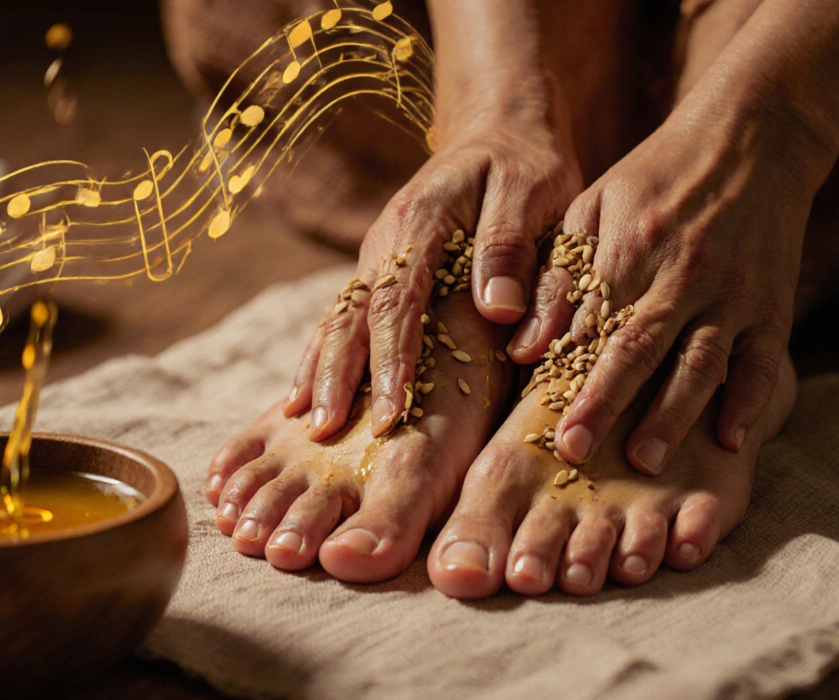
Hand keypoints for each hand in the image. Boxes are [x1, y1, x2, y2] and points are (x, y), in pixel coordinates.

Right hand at [284, 107, 581, 438]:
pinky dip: (322, 354)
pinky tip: (308, 394)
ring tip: (305, 425)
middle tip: (326, 431)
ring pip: (337, 318)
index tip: (392, 413)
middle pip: (351, 316)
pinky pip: (342, 316)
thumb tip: (498, 309)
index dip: (391, 360)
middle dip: (336, 376)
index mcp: (420, 222)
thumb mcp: (533, 189)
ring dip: (320, 370)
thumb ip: (511, 245)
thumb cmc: (523, 163)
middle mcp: (385, 241)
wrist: (498, 128)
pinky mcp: (379, 268)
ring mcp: (375, 255)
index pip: (397, 301)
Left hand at [515, 93, 825, 472]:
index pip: (593, 326)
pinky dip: (751, 401)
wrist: (749, 137)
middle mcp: (682, 274)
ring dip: (674, 414)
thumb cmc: (653, 179)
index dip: (568, 378)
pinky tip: (732, 442)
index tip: (545, 428)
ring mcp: (734, 291)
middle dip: (608, 405)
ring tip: (646, 462)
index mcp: (628, 250)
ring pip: (702, 361)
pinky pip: (765, 360)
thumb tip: (524, 350)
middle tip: (578, 456)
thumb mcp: (591, 210)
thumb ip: (557, 279)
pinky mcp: (774, 303)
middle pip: (640, 349)